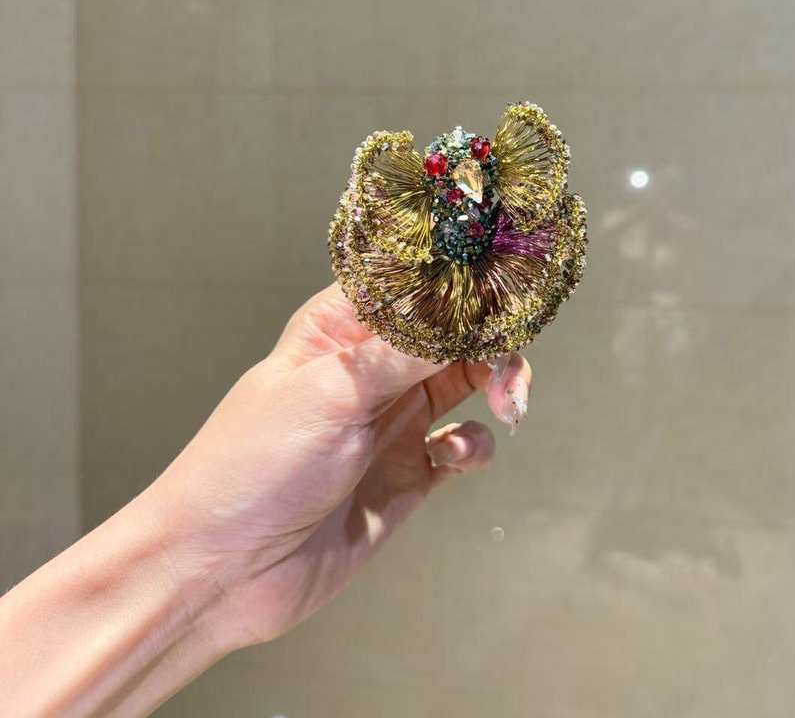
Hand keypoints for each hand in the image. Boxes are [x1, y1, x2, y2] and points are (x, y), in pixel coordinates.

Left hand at [156, 281, 532, 650]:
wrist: (224, 571)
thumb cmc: (258, 464)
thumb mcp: (332, 393)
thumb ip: (406, 352)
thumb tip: (467, 308)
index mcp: (341, 327)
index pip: (413, 284)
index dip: (461, 284)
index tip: (504, 294)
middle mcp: (372, 367)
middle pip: (452, 332)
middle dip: (490, 341)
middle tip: (510, 369)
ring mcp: (392, 420)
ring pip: (467, 382)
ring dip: (496, 385)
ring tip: (504, 405)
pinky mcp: (408, 472)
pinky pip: (461, 444)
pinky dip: (472, 445)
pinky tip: (452, 456)